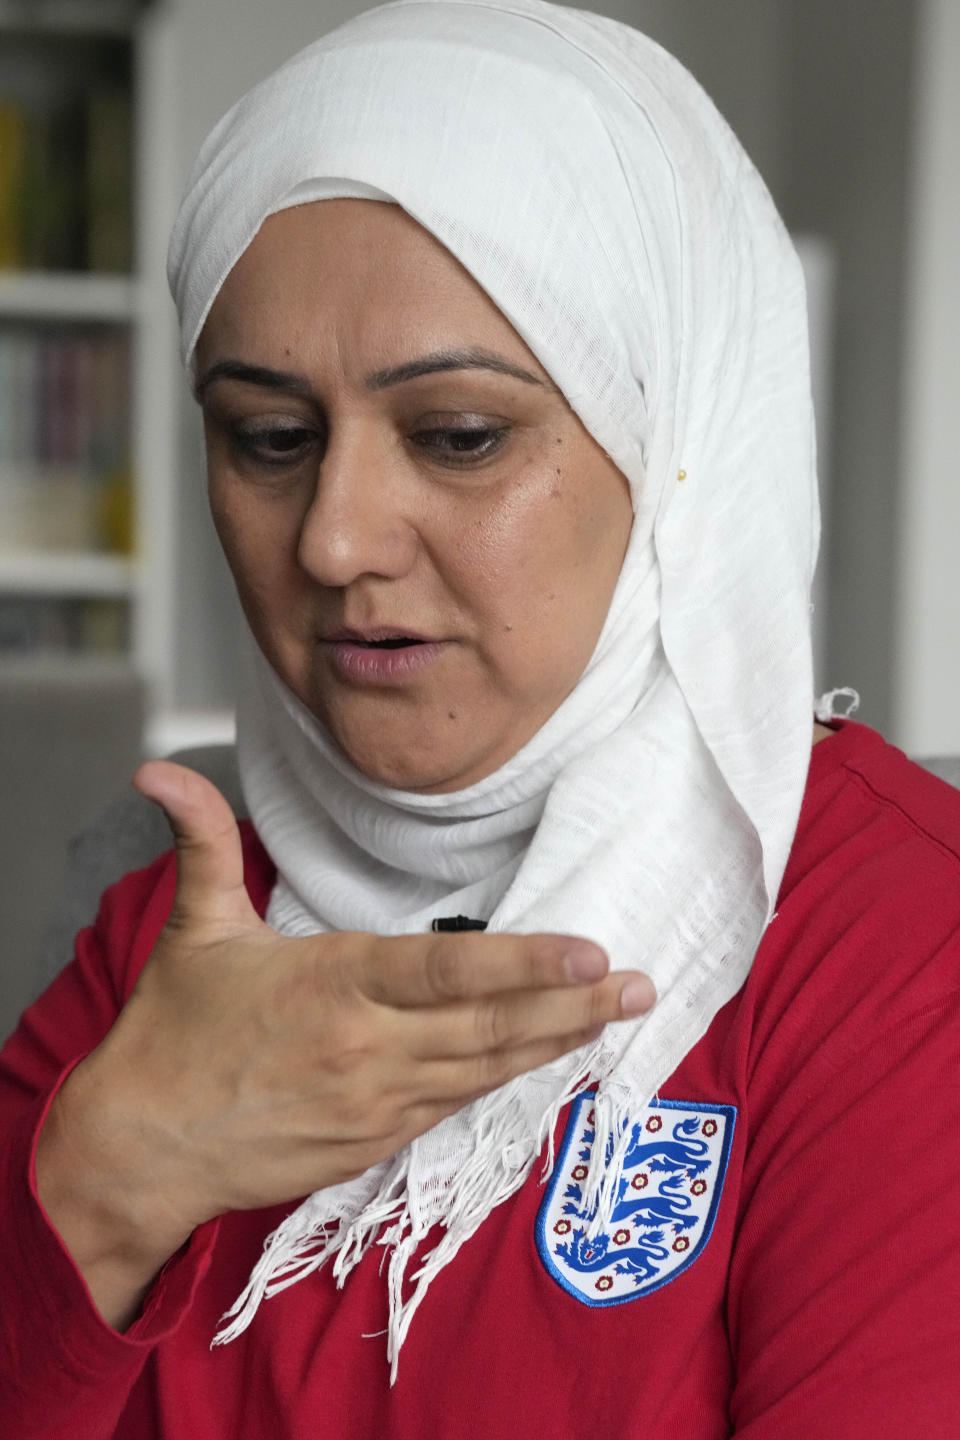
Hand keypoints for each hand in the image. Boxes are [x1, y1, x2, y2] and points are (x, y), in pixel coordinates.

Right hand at [37, 761, 654, 1324]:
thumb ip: (199, 840)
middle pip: (489, 1027)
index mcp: (333, 983)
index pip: (447, 971)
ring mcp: (378, 1101)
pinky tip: (551, 1059)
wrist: (142, 1149)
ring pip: (486, 1070)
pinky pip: (459, 1104)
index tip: (592, 953)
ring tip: (619, 1017)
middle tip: (641, 986)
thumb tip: (154, 769)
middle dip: (573, 1006)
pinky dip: (509, 1079)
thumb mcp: (192, 929)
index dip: (525, 964)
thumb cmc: (171, 1034)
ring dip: (557, 1043)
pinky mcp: (376, 1140)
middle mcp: (367, 1047)